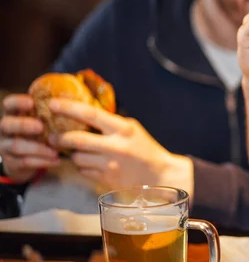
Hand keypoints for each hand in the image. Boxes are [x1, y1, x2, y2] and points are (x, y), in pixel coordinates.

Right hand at [0, 94, 59, 182]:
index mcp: (14, 114)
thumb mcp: (41, 120)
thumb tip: (75, 100)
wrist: (24, 158)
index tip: (32, 102)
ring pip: (16, 146)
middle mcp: (6, 129)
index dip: (18, 102)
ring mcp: (5, 146)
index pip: (9, 104)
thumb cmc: (38, 133)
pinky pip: (24, 162)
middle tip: (41, 127)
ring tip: (56, 151)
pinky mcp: (11, 162)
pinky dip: (42, 161)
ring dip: (38, 148)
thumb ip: (49, 112)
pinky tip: (56, 160)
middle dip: (24, 125)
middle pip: (7, 124)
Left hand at [48, 99, 192, 193]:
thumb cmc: (145, 149)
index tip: (52, 104)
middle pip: (77, 139)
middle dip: (61, 138)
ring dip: (74, 154)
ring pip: (77, 158)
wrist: (159, 174)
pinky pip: (84, 171)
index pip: (91, 114)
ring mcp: (110, 165)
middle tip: (53, 136)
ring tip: (79, 152)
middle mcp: (115, 147)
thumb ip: (111, 124)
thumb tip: (85, 115)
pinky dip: (83, 167)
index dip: (69, 108)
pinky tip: (92, 164)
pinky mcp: (106, 180)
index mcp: (123, 129)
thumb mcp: (132, 130)